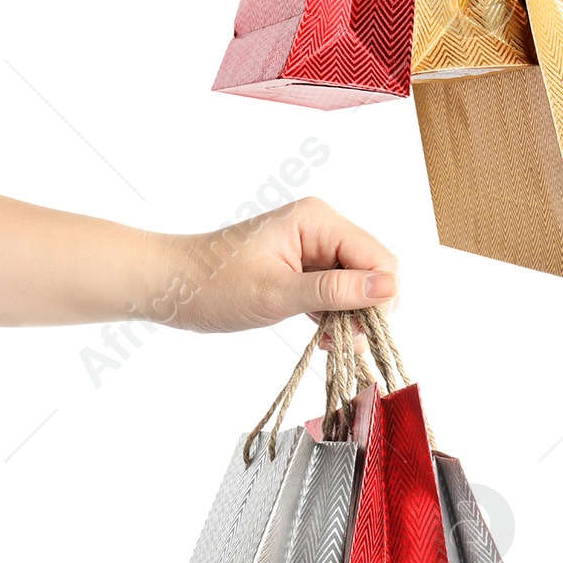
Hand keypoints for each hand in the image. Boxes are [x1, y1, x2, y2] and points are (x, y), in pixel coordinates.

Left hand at [165, 198, 396, 330]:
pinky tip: (322, 336)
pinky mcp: (302, 269)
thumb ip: (335, 291)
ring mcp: (311, 249)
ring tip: (328, 342)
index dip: (380, 295)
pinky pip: (336, 293)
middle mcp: (320, 228)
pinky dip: (334, 317)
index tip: (363, 333)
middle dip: (365, 310)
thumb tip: (390, 287)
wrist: (172, 287)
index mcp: (317, 220)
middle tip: (342, 343)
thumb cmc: (216, 285)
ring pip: (356, 285)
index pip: (377, 256)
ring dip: (350, 318)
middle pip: (371, 270)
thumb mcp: (277, 293)